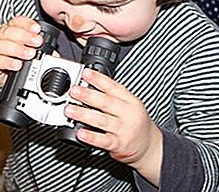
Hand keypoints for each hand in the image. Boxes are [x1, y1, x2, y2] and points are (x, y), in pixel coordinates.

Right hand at [0, 16, 42, 86]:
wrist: (1, 74)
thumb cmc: (15, 58)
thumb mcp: (29, 51)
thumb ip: (40, 50)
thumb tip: (54, 55)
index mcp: (10, 29)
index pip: (16, 21)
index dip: (27, 24)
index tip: (37, 29)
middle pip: (9, 31)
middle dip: (24, 36)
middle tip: (37, 42)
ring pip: (2, 45)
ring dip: (17, 49)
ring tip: (29, 54)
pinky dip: (7, 62)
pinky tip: (17, 64)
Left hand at [65, 69, 162, 184]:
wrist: (149, 144)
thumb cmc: (135, 122)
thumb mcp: (129, 104)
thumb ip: (112, 96)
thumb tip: (88, 85)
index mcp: (129, 100)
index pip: (113, 86)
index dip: (98, 79)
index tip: (86, 73)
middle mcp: (127, 113)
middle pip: (106, 102)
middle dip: (88, 95)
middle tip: (74, 91)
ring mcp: (124, 129)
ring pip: (102, 120)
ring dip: (83, 114)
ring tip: (70, 110)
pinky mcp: (120, 144)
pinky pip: (104, 140)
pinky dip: (91, 137)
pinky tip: (80, 133)